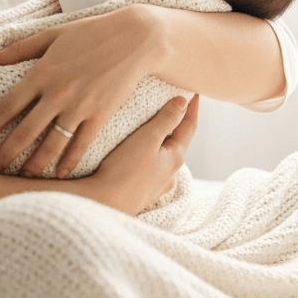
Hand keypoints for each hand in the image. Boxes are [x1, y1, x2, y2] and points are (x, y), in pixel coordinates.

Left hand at [0, 4, 162, 177]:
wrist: (134, 38)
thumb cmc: (91, 33)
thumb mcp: (52, 34)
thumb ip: (20, 47)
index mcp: (41, 72)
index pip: (7, 106)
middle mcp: (57, 93)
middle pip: (24, 132)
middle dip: (4, 154)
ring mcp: (79, 106)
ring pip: (51, 145)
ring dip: (34, 165)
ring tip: (21, 178)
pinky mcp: (100, 115)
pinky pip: (81, 145)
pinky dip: (68, 162)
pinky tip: (58, 174)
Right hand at [82, 94, 198, 214]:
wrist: (103, 204)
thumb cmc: (125, 170)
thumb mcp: (148, 138)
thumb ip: (166, 119)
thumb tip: (183, 102)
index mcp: (175, 158)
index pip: (189, 127)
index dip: (192, 108)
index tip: (194, 92)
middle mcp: (170, 173)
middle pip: (177, 142)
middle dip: (176, 124)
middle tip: (172, 106)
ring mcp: (156, 185)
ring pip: (162, 157)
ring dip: (160, 142)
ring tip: (151, 129)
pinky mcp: (140, 192)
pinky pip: (149, 168)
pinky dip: (147, 156)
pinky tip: (137, 155)